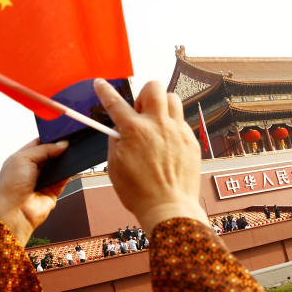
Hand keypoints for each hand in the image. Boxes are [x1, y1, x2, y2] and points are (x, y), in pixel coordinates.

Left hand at [0, 139, 69, 246]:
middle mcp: (32, 169)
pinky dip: (70, 172)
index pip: (37, 144)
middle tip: (71, 139)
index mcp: (21, 159)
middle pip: (50, 154)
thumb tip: (62, 144)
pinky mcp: (53, 191)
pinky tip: (76, 163)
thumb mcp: (23, 159)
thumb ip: (44, 149)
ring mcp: (43, 180)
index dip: (49, 138)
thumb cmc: (11, 186)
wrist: (16, 213)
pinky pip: (65, 178)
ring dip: (66, 159)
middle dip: (59, 148)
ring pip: (58, 166)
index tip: (61, 132)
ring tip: (75, 149)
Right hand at [93, 79, 206, 231]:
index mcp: (134, 131)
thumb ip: (115, 142)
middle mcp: (157, 125)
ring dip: (162, 106)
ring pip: (173, 99)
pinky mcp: (191, 141)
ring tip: (157, 124)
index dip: (105, 90)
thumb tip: (118, 130)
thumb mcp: (114, 166)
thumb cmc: (139, 192)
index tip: (100, 83)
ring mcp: (177, 131)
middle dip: (145, 93)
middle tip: (141, 111)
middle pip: (154, 87)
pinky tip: (168, 144)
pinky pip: (182, 122)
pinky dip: (173, 127)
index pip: (115, 103)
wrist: (169, 208)